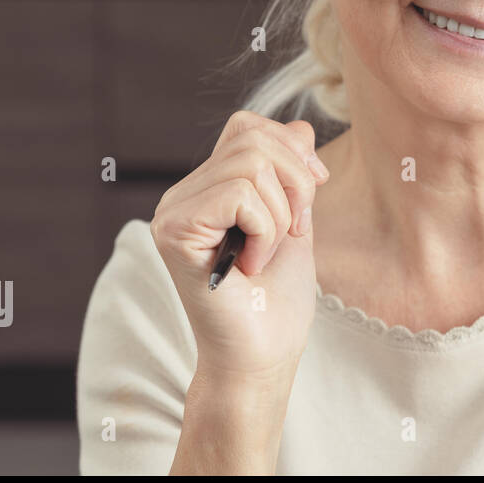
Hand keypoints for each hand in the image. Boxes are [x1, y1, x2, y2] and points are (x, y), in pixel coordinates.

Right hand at [149, 111, 328, 386]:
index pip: (248, 127)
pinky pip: (239, 195)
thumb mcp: (296, 219)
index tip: (311, 193)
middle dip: (297, 182)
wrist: (263, 355)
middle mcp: (182, 194)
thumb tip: (300, 127)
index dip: (291, 149)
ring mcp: (172, 211)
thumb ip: (294, 174)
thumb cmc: (277, 299)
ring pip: (251, 164)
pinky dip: (265, 231)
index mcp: (208, 187)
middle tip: (293, 232)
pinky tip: (251, 266)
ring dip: (282, 214)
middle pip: (254, 138)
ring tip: (267, 254)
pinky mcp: (173, 232)